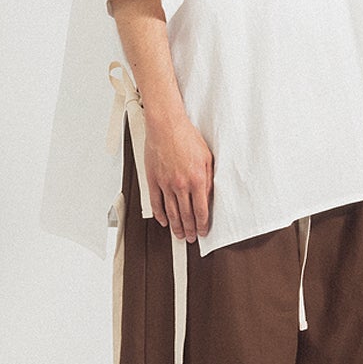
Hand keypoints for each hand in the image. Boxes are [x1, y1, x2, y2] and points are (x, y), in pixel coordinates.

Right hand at [144, 112, 213, 241]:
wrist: (166, 126)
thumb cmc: (186, 137)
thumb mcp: (208, 158)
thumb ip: (209, 179)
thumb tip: (208, 195)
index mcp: (197, 180)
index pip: (201, 211)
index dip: (202, 225)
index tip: (202, 231)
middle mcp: (181, 185)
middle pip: (186, 215)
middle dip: (189, 230)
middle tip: (190, 237)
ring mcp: (165, 184)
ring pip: (171, 212)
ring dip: (176, 226)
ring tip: (178, 234)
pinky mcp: (153, 180)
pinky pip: (156, 202)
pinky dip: (159, 214)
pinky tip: (163, 221)